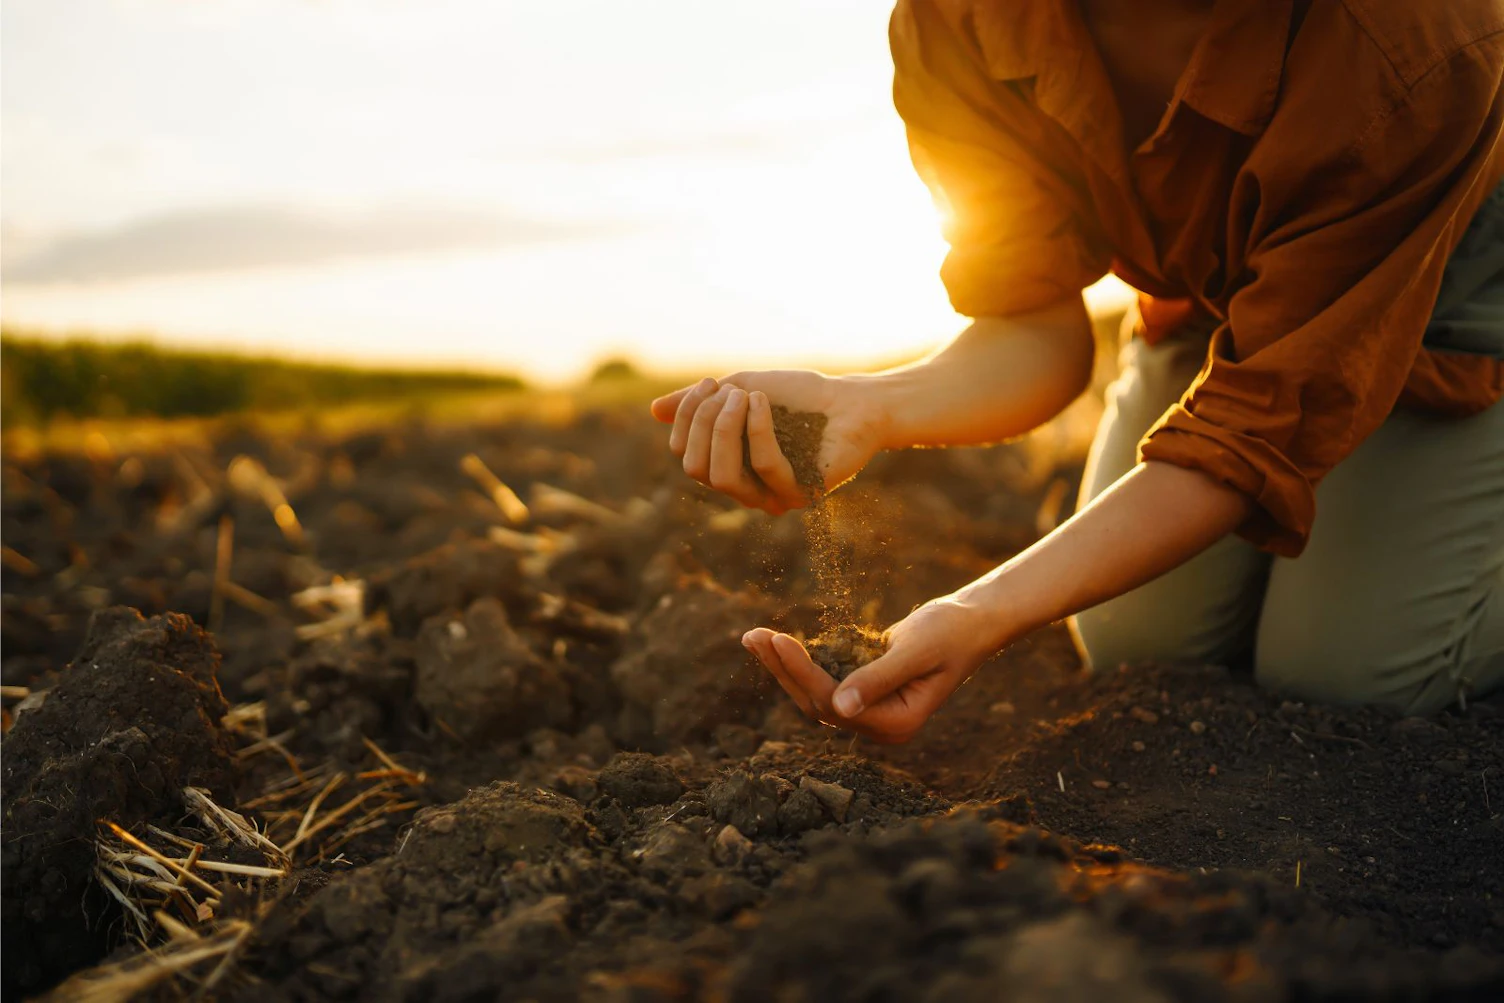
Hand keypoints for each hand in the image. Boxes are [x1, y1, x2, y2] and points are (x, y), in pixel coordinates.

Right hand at [650, 370, 887, 512]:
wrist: (855, 400)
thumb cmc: (799, 396)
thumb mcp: (740, 389)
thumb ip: (701, 402)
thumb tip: (654, 411)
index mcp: (728, 466)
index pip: (684, 454)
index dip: (686, 418)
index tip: (709, 382)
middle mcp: (746, 489)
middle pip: (697, 468)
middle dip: (702, 422)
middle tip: (726, 388)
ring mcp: (773, 496)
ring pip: (723, 477)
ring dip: (724, 430)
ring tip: (743, 395)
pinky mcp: (802, 492)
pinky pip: (766, 467)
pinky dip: (758, 430)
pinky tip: (762, 402)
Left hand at [741, 594, 1006, 742]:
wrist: (973, 621)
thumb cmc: (951, 633)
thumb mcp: (916, 652)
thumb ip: (879, 678)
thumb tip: (839, 707)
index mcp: (895, 724)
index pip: (835, 703)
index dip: (803, 673)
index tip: (778, 640)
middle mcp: (879, 725)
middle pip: (817, 703)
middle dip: (783, 670)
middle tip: (752, 636)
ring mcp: (871, 709)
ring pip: (815, 693)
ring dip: (783, 666)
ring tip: (753, 637)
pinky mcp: (864, 690)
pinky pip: (824, 679)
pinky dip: (800, 660)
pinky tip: (775, 642)